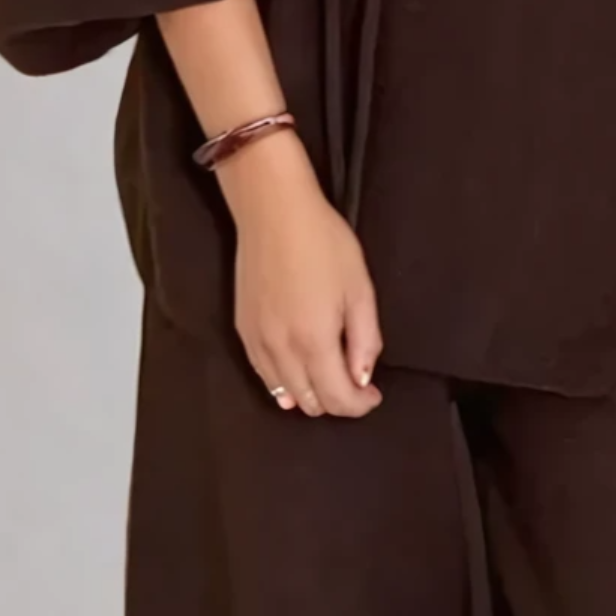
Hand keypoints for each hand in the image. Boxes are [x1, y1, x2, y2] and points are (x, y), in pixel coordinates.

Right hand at [215, 130, 384, 417]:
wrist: (273, 210)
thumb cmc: (322, 241)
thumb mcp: (359, 287)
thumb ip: (365, 339)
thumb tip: (362, 378)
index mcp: (314, 341)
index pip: (338, 399)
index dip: (360, 405)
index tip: (373, 394)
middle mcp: (281, 350)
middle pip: (311, 402)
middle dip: (337, 401)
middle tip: (354, 383)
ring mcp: (257, 341)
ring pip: (284, 393)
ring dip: (309, 395)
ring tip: (328, 378)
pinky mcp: (242, 328)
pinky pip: (262, 373)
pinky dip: (281, 383)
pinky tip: (294, 374)